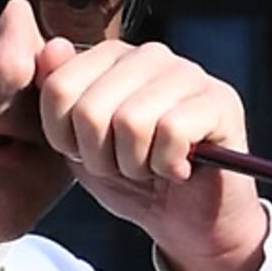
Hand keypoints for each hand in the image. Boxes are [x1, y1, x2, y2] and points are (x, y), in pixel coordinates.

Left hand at [36, 38, 268, 270]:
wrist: (188, 223)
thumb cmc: (132, 180)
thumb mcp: (78, 145)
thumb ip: (59, 97)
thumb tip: (51, 47)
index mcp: (112, 58)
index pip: (58, 87)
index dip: (63, 138)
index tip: (87, 154)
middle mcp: (150, 56)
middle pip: (90, 109)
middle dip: (100, 157)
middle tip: (124, 167)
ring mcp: (188, 75)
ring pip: (132, 121)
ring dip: (135, 164)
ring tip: (151, 167)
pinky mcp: (220, 102)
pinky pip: (173, 132)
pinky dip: (168, 165)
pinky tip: (179, 168)